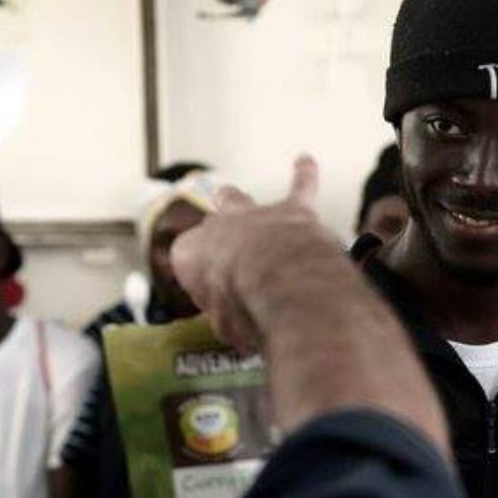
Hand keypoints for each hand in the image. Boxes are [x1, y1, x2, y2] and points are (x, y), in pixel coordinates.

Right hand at [169, 156, 336, 351]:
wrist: (280, 280)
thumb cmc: (246, 308)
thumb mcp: (227, 329)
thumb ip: (234, 323)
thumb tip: (250, 336)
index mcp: (191, 255)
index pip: (193, 270)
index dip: (208, 292)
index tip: (223, 310)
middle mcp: (219, 227)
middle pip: (211, 228)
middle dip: (215, 239)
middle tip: (223, 253)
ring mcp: (255, 215)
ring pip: (238, 200)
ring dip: (237, 201)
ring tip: (230, 196)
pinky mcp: (293, 211)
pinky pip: (299, 186)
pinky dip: (304, 175)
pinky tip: (306, 161)